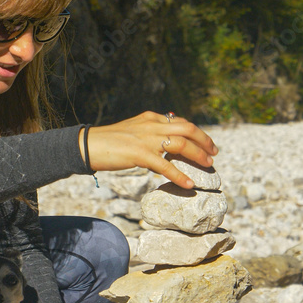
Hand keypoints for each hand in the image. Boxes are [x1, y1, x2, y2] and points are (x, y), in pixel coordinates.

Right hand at [81, 111, 218, 188]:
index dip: (197, 132)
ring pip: (182, 144)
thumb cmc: (109, 142)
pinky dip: (180, 176)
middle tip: (214, 153)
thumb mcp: (133, 130)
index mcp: (151, 118)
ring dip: (198, 155)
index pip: (181, 121)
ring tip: (208, 166)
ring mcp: (147, 139)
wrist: (88, 144)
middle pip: (187, 128)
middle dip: (204, 140)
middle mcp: (152, 124)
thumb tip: (165, 143)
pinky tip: (189, 184)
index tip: (206, 142)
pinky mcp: (140, 154)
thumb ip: (150, 133)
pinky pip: (166, 166)